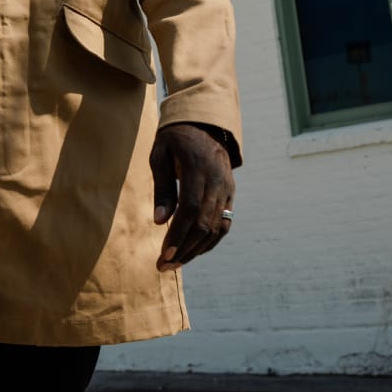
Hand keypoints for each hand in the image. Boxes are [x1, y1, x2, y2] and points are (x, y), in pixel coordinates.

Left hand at [150, 122, 234, 271]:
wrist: (204, 124)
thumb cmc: (174, 139)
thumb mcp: (160, 155)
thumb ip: (162, 187)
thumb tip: (160, 221)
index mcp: (199, 169)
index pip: (191, 210)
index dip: (178, 235)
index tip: (163, 255)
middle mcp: (218, 181)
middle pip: (204, 224)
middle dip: (184, 249)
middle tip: (163, 266)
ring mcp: (228, 189)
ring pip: (216, 228)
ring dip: (196, 249)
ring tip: (174, 264)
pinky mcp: (230, 194)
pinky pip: (224, 223)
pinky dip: (210, 241)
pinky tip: (193, 251)